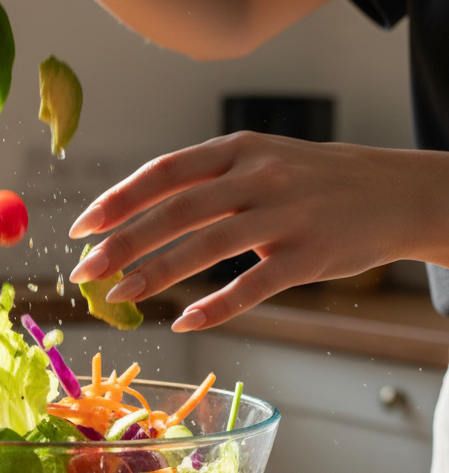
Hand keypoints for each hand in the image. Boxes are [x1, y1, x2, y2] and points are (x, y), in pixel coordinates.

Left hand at [67, 132, 448, 330]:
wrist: (392, 191)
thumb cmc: (310, 179)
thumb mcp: (258, 159)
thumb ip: (203, 178)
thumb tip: (134, 208)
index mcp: (236, 150)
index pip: (163, 172)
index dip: (117, 200)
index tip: (79, 227)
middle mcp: (256, 177)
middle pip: (176, 211)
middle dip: (122, 242)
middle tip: (84, 271)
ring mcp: (284, 216)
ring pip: (207, 248)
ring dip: (156, 274)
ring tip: (119, 296)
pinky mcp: (308, 256)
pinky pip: (252, 287)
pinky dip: (215, 308)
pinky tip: (183, 322)